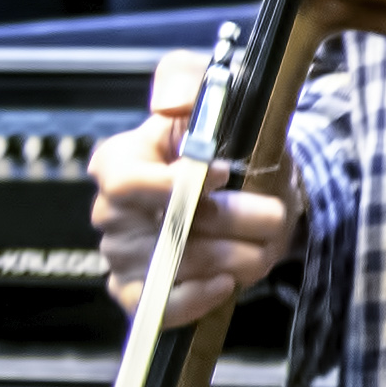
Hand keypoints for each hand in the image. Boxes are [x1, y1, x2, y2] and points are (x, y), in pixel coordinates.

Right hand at [87, 51, 291, 327]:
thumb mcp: (211, 89)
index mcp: (121, 161)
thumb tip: (169, 103)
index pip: (124, 179)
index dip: (175, 184)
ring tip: (264, 242)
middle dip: (228, 221)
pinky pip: (158, 308)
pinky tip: (229, 282)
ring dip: (233, 257)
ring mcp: (124, 255)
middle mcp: (113, 212)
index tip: (226, 173)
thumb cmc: (224, 136)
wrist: (254, 183)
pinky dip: (196, 299)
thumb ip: (185, 78)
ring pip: (175, 268)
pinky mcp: (142, 292)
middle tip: (271, 213)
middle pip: (166, 228)